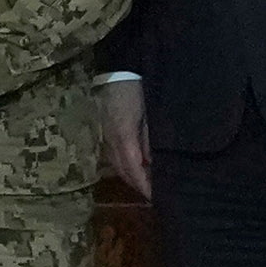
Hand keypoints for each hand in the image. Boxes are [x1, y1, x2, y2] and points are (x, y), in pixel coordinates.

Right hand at [97, 77, 151, 200]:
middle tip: (157, 196)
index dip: (146, 186)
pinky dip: (126, 166)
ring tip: (148, 186)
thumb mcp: (152, 114)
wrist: (121, 68)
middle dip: (139, 186)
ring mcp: (107, 135)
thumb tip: (153, 163)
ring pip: (118, 165)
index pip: (134, 169)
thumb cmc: (141, 89)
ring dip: (132, 177)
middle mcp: (112, 140)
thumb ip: (151, 139)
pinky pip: (115, 156)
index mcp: (124, 136)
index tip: (158, 199)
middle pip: (124, 171)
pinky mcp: (107, 131)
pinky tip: (137, 168)